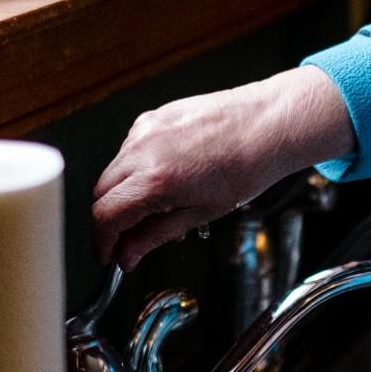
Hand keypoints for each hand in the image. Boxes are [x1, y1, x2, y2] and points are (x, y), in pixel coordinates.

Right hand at [92, 66, 353, 269]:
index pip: (105, 215)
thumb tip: (128, 255)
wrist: (269, 125)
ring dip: (121, 193)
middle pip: (100, 192)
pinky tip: (163, 176)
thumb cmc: (248, 166)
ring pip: (112, 170)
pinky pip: (129, 149)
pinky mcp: (152, 116)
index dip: (102, 240)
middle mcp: (143, 149)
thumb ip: (155, 236)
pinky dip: (134, 168)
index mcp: (156, 179)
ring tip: (153, 207)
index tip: (108, 253)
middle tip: (126, 239)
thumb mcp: (201, 213)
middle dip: (108, 219)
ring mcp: (145, 129)